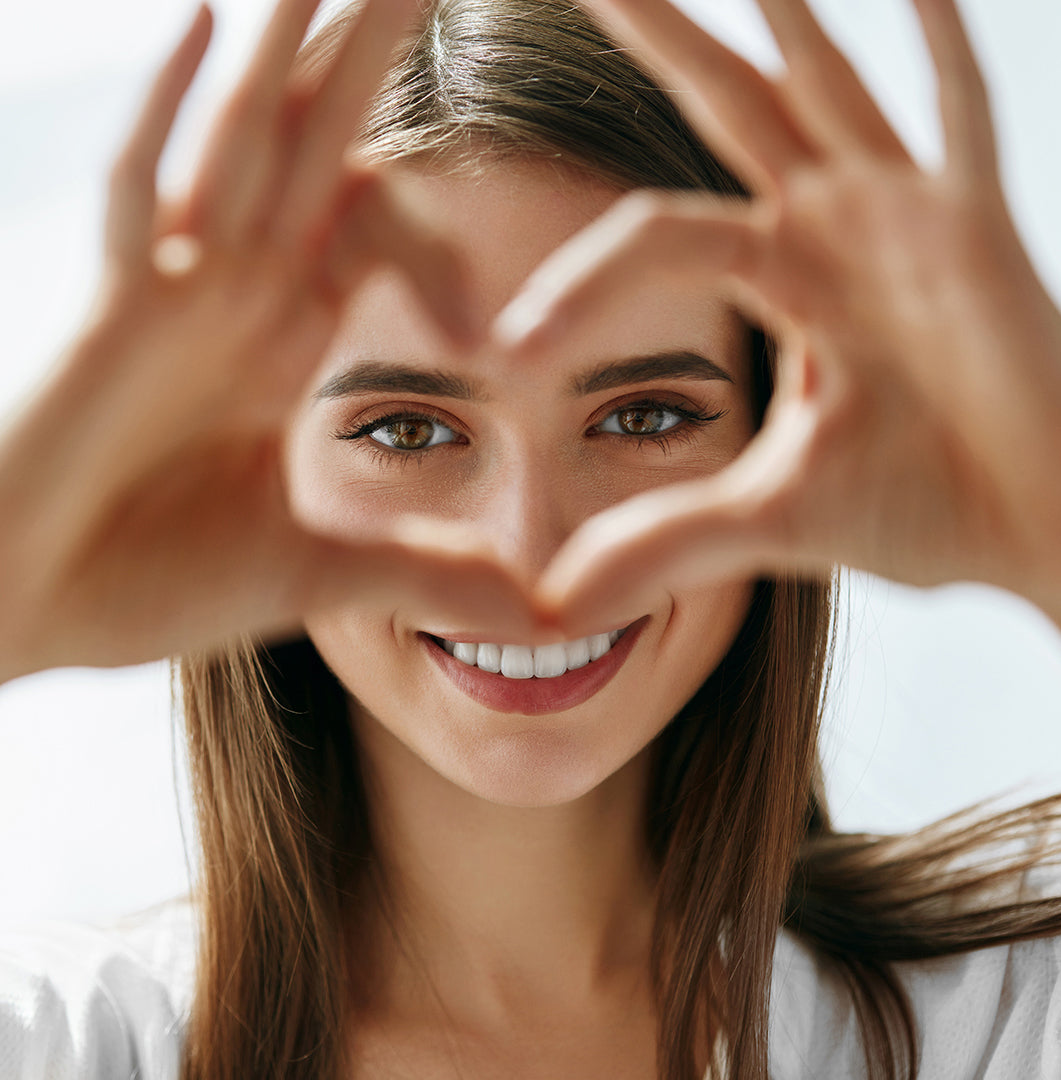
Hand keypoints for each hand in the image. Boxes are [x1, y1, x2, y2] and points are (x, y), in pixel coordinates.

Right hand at [0, 0, 538, 680]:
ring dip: (293, 48)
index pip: (368, 230)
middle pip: (320, 151)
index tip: (493, 150)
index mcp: (283, 342)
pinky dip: (172, 112)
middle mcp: (234, 296)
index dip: (425, 197)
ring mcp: (169, 292)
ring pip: (245, 142)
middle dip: (371, 58)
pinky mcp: (108, 311)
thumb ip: (428, 574)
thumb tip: (539, 615)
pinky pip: (139, 191)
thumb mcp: (322, 574)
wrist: (27, 611)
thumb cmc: (148, 582)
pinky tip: (212, 22)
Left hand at [495, 0, 1060, 642]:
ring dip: (778, 12)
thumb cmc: (926, 509)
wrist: (1043, 525)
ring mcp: (907, 218)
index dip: (576, 289)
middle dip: (656, 34)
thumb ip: (663, 542)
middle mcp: (833, 229)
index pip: (650, 243)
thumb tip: (553, 604)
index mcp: (780, 281)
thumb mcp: (768, 520)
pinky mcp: (980, 230)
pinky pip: (959, 118)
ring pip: (824, 86)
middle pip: (722, 106)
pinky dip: (939, 48)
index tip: (508, 351)